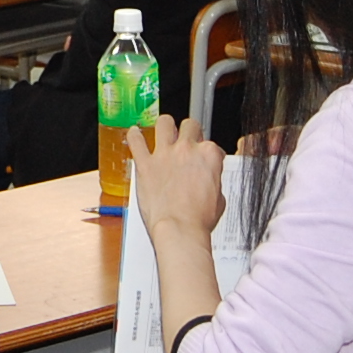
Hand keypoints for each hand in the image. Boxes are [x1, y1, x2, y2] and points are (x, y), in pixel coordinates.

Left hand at [130, 113, 225, 244]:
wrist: (179, 230)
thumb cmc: (197, 220)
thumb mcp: (218, 198)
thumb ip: (213, 181)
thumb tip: (208, 180)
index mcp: (209, 155)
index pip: (211, 145)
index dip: (207, 153)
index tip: (202, 160)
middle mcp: (187, 149)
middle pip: (190, 125)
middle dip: (190, 132)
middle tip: (186, 141)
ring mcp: (165, 154)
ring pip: (164, 122)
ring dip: (165, 125)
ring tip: (164, 131)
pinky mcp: (145, 164)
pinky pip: (136, 141)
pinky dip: (134, 135)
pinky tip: (135, 133)